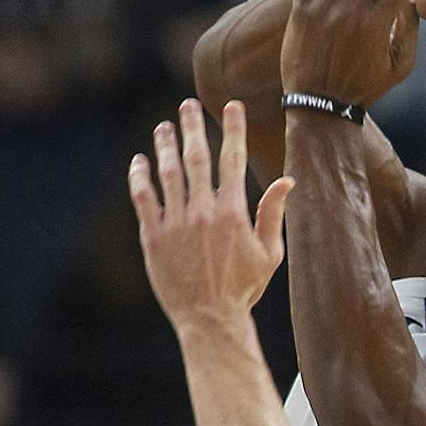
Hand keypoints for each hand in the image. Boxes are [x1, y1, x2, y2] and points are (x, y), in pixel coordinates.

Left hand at [131, 97, 291, 326]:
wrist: (210, 319)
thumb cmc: (243, 288)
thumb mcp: (268, 253)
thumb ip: (273, 214)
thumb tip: (287, 180)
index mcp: (233, 212)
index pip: (233, 159)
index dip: (233, 129)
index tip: (232, 106)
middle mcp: (203, 212)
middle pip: (196, 158)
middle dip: (192, 127)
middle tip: (187, 105)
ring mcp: (176, 223)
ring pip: (168, 173)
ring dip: (164, 146)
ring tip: (163, 127)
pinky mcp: (154, 237)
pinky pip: (144, 199)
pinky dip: (140, 177)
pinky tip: (139, 162)